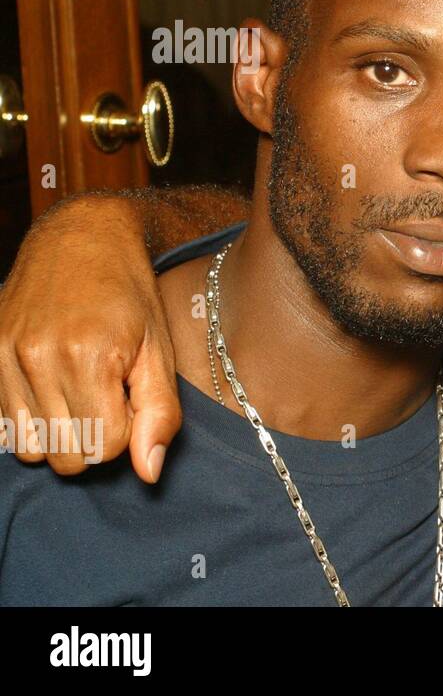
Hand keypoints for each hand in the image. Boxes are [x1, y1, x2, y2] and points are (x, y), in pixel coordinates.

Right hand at [0, 196, 180, 481]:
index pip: (107, 447)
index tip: (132, 399)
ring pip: (32, 450)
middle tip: (109, 400)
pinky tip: (53, 392)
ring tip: (81, 395)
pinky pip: (5, 426)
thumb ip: (159, 413)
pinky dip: (32, 422)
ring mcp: (6, 356)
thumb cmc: (131, 294)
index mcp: (90, 356)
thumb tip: (149, 472)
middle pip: (67, 457)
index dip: (127, 430)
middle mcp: (39, 358)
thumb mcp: (160, 349)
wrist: (81, 238)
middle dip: (96, 440)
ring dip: (62, 435)